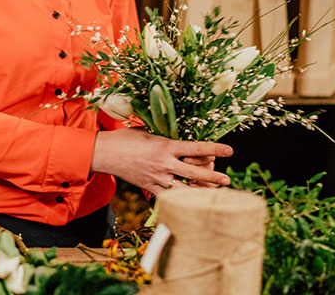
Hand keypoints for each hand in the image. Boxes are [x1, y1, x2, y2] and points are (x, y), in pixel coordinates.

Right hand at [90, 128, 232, 195]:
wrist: (105, 153)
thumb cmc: (124, 139)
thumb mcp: (147, 132)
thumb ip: (164, 138)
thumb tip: (177, 140)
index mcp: (165, 146)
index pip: (196, 148)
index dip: (215, 149)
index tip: (230, 150)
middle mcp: (164, 163)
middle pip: (196, 173)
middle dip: (214, 177)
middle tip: (227, 180)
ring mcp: (157, 178)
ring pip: (185, 189)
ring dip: (201, 192)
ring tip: (214, 194)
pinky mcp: (149, 187)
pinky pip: (169, 197)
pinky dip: (181, 200)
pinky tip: (191, 203)